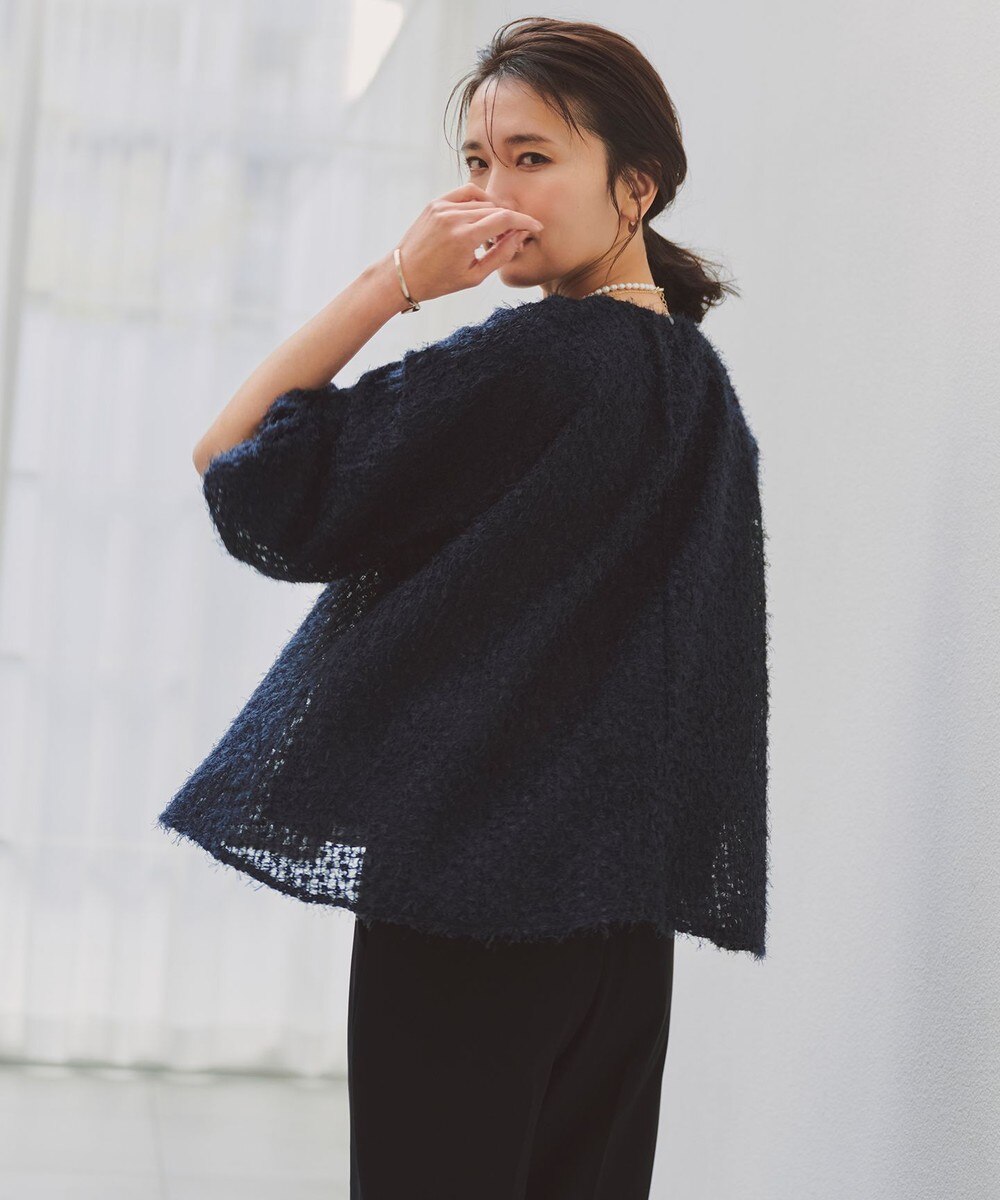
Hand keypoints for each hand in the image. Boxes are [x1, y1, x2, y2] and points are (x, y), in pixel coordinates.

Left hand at [388, 183, 543, 304]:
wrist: (403, 274)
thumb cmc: (438, 281)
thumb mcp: (474, 277)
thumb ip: (500, 255)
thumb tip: (519, 236)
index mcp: (464, 238)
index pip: (504, 219)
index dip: (524, 222)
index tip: (535, 227)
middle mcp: (454, 217)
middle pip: (495, 209)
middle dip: (510, 221)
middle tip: (514, 236)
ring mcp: (443, 207)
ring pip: (482, 201)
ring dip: (495, 212)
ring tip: (496, 230)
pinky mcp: (436, 203)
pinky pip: (466, 193)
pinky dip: (479, 200)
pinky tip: (483, 212)